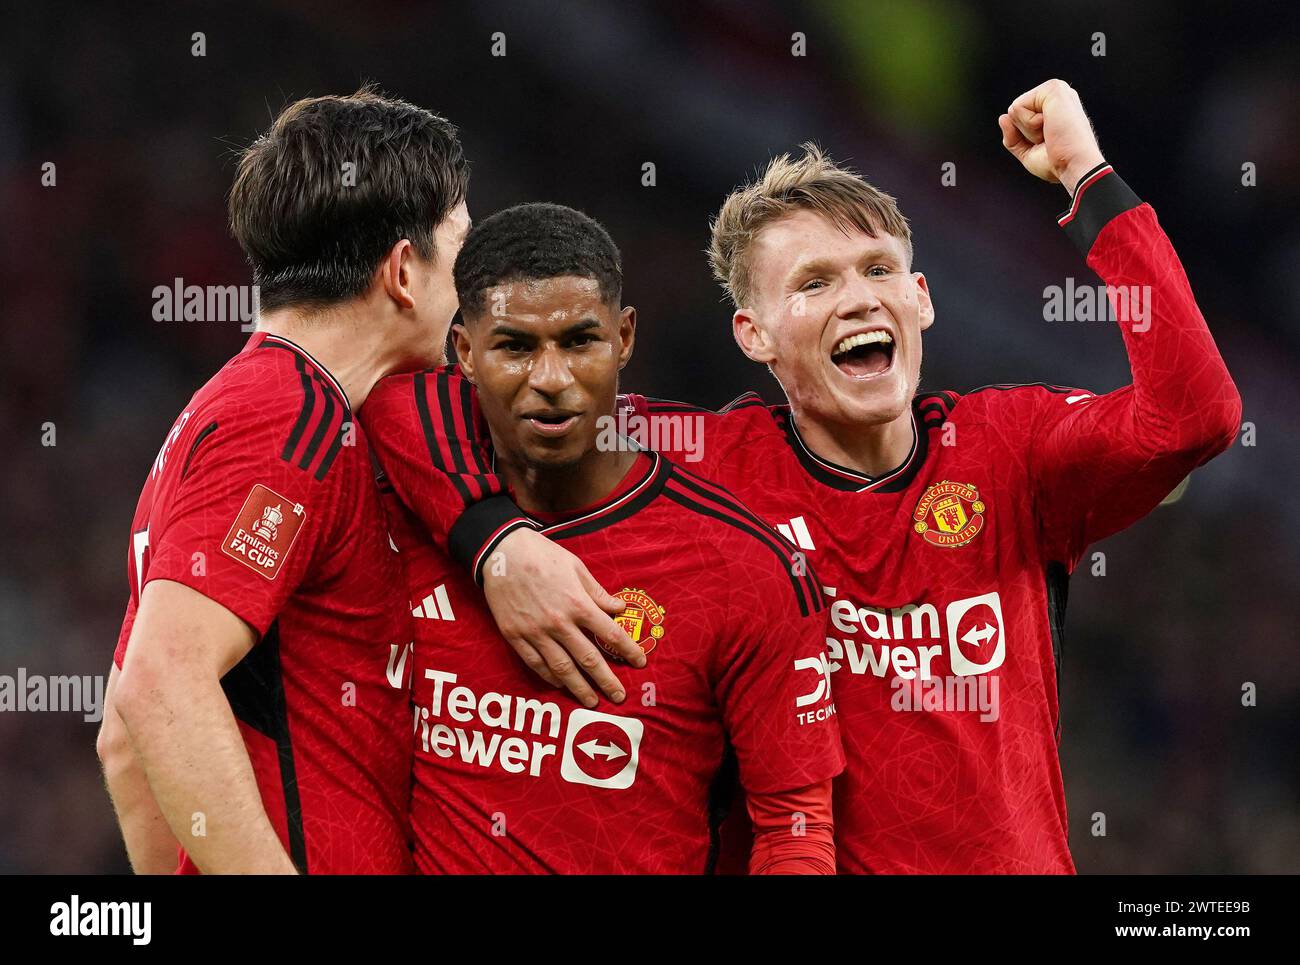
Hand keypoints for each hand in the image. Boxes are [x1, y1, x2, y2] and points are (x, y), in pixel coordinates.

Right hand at [482, 527, 645, 707]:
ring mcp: (536, 632)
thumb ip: (598, 593)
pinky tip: (560, 685)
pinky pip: (536, 663)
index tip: (640, 662)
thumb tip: (620, 609)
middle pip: (589, 659)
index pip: (611, 634)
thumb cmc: (542, 555)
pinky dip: (550, 677)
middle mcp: (559, 623)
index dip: (628, 650)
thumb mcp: (576, 568)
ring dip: (579, 688)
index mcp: (578, 604)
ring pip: (562, 668)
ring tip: (591, 701)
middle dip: (607, 681)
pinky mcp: (515, 636)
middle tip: (619, 697)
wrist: (501, 553)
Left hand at [999, 79, 1105, 194]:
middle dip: (1024, 133)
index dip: (1024, 137)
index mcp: (1054, 107)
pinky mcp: (1052, 88)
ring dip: (1028, 130)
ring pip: (1014, 109)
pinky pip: (1017, 107)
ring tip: (1051, 133)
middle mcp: (1056, 95)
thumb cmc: (1057, 163)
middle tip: (1049, 138)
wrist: (1074, 166)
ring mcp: (1055, 89)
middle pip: (1014, 112)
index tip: (1047, 143)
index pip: (1018, 118)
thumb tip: (1002, 117)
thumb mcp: (1028, 152)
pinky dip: (1028, 124)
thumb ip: (1013, 136)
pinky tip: (1050, 126)